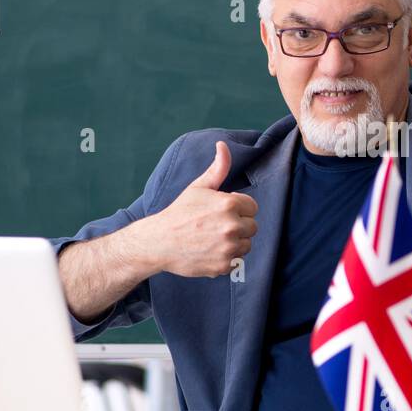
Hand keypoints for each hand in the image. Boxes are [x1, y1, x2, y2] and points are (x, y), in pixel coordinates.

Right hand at [138, 140, 258, 277]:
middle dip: (238, 226)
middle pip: (252, 227)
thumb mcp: (199, 187)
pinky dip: (226, 258)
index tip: (221, 212)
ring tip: (213, 239)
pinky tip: (210, 251)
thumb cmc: (179, 213)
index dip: (238, 209)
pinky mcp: (224, 265)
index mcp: (229, 204)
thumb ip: (218, 168)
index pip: (252, 207)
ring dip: (234, 243)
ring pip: (246, 245)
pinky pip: (237, 261)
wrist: (159, 242)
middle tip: (216, 226)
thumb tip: (223, 145)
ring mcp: (228, 247)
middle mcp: (232, 226)